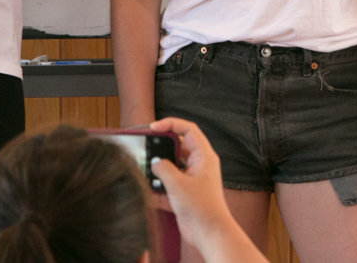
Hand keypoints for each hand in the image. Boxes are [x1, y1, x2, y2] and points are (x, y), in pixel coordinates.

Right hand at [148, 117, 236, 246]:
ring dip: (160, 167)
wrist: (209, 233)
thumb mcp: (178, 184)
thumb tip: (155, 162)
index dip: (171, 124)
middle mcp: (199, 164)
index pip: (188, 129)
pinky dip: (160, 184)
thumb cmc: (202, 208)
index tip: (153, 127)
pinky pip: (170, 182)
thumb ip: (163, 169)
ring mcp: (192, 178)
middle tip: (147, 148)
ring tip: (146, 168)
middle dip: (162, 147)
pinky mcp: (186, 192)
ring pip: (173, 164)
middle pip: (179, 146)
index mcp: (204, 156)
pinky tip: (149, 186)